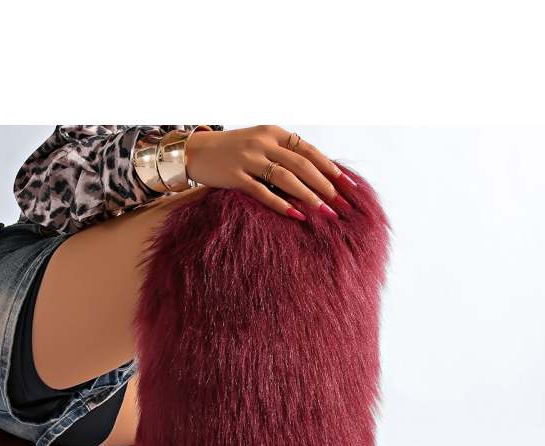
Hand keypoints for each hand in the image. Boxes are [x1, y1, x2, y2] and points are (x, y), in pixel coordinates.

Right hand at [185, 125, 355, 220]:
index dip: (330, 169)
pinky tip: (297, 216)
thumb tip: (315, 174)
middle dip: (326, 187)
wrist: (195, 150)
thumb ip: (284, 153)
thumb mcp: (260, 142)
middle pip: (302, 166)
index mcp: (274, 132)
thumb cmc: (233, 150)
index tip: (348, 186)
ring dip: (309, 197)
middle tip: (343, 205)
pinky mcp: (235, 175)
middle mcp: (263, 142)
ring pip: (286, 178)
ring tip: (326, 213)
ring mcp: (248, 158)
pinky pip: (262, 192)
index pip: (309, 151)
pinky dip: (281, 204)